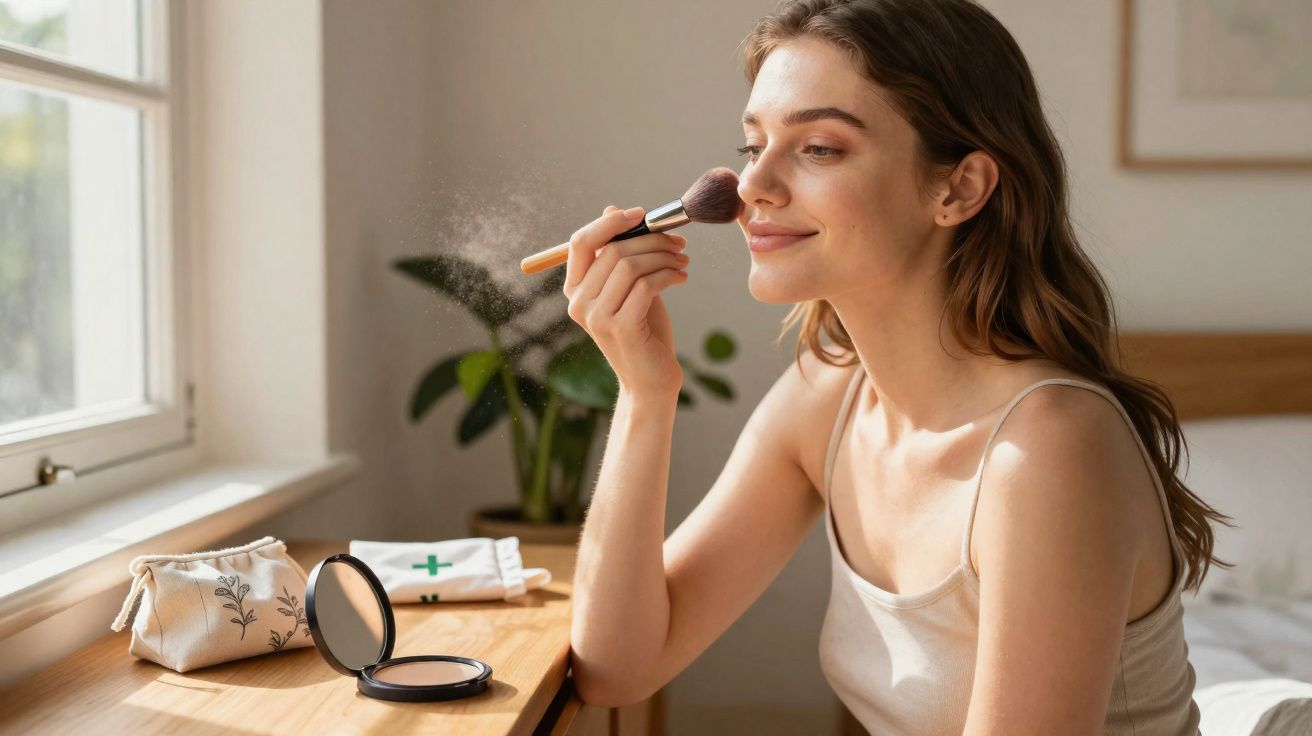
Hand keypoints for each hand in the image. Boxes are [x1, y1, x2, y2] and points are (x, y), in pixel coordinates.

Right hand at [563, 204, 689, 399]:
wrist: (652, 381)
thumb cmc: (644, 333)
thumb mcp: (631, 288)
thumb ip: (620, 255)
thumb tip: (611, 209)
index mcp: (576, 290)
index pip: (581, 242)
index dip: (611, 223)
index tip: (642, 215)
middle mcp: (579, 303)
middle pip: (613, 250)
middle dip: (652, 239)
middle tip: (678, 243)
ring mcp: (597, 317)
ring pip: (630, 265)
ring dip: (664, 257)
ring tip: (683, 261)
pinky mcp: (620, 328)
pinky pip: (645, 285)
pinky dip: (669, 275)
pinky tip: (682, 277)